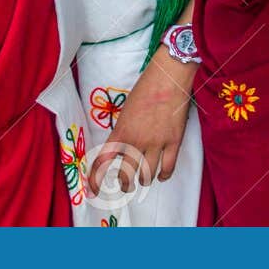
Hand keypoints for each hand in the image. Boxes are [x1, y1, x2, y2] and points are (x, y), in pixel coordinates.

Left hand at [87, 52, 192, 196]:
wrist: (168, 76)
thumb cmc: (146, 88)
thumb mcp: (126, 111)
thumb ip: (123, 131)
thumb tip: (122, 148)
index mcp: (120, 132)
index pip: (102, 162)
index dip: (95, 181)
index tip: (94, 191)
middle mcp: (136, 141)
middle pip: (126, 175)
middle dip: (124, 184)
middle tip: (126, 185)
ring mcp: (156, 142)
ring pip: (147, 175)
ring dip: (144, 180)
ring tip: (144, 179)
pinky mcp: (174, 141)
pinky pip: (168, 167)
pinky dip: (164, 175)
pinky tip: (161, 175)